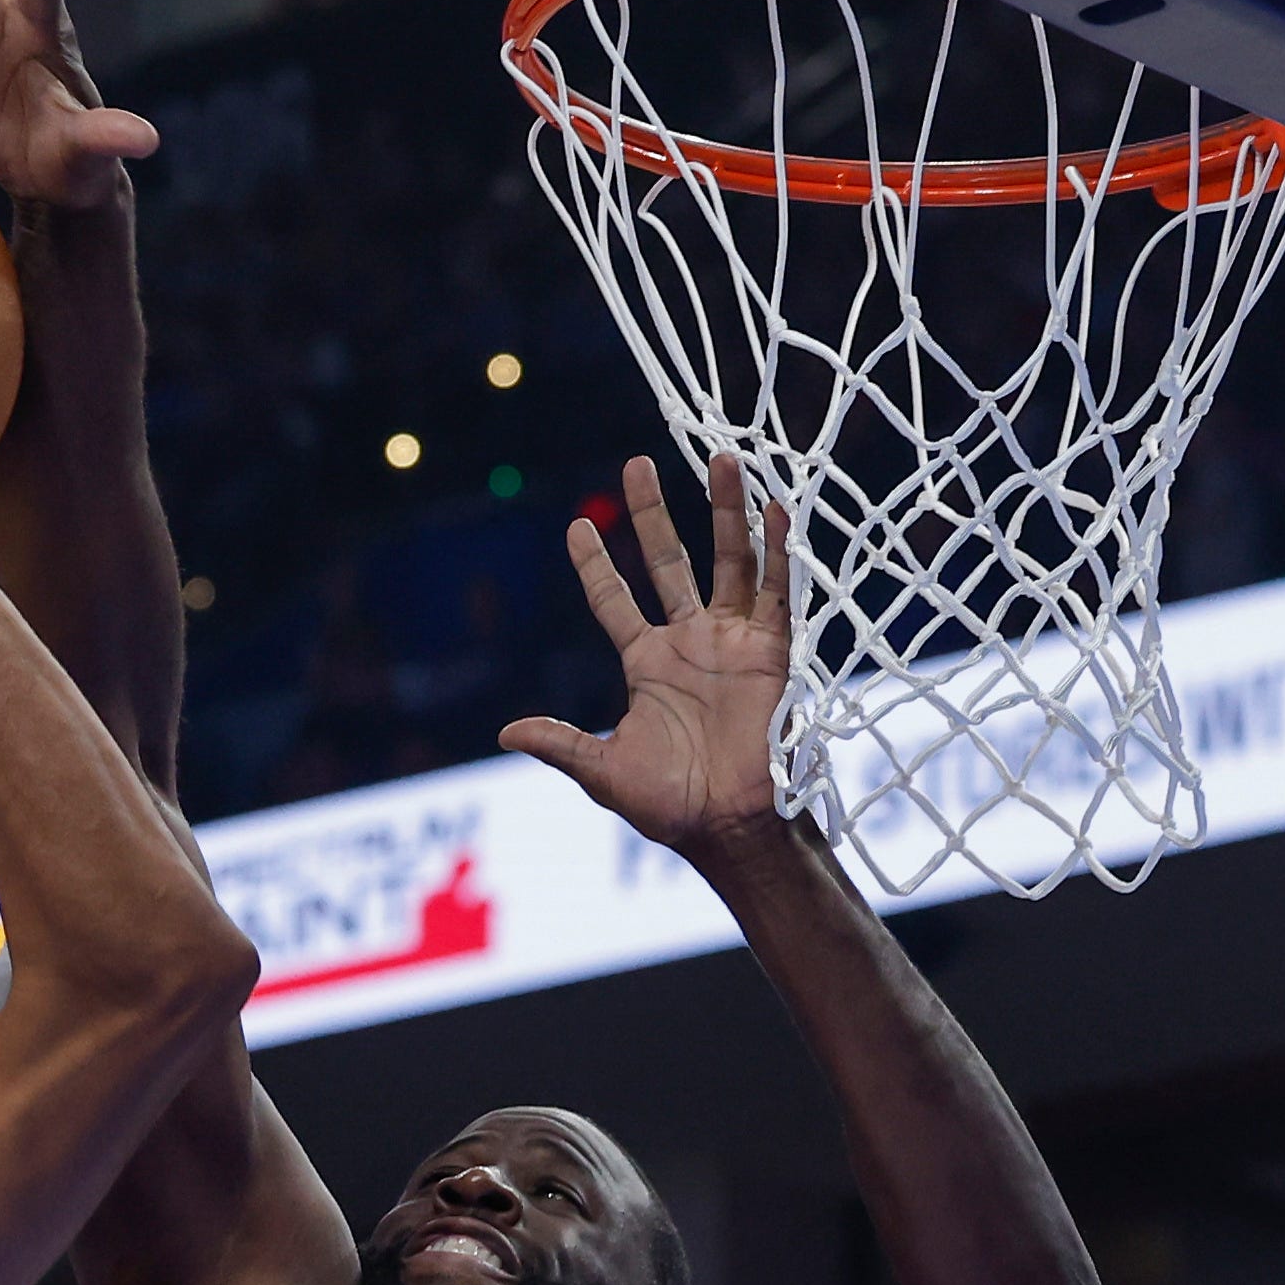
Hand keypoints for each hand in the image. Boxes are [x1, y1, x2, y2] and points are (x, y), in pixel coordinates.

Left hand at [506, 455, 803, 854]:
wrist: (729, 826)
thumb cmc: (669, 805)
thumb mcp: (603, 771)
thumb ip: (561, 743)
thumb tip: (506, 732)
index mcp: (647, 663)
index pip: (614, 600)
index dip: (596, 566)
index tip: (575, 527)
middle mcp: (689, 641)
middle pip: (669, 561)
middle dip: (654, 514)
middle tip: (637, 464)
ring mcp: (732, 641)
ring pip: (729, 561)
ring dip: (725, 512)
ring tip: (723, 457)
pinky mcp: (771, 651)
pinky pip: (776, 591)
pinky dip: (778, 550)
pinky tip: (775, 508)